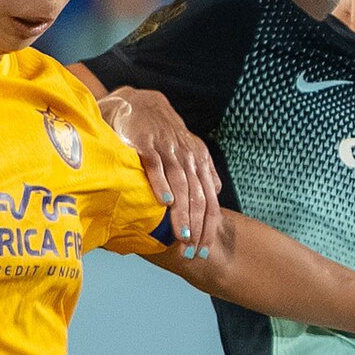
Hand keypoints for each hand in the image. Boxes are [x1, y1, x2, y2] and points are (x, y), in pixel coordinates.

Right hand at [98, 86, 222, 255]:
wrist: (139, 103)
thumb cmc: (162, 133)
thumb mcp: (188, 149)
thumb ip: (203, 172)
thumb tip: (215, 193)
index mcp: (199, 161)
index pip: (209, 200)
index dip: (208, 227)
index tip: (204, 250)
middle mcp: (187, 157)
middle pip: (198, 197)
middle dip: (197, 228)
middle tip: (193, 251)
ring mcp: (168, 150)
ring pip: (181, 186)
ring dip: (182, 213)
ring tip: (182, 236)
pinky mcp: (146, 145)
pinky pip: (156, 167)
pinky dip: (161, 184)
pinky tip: (165, 202)